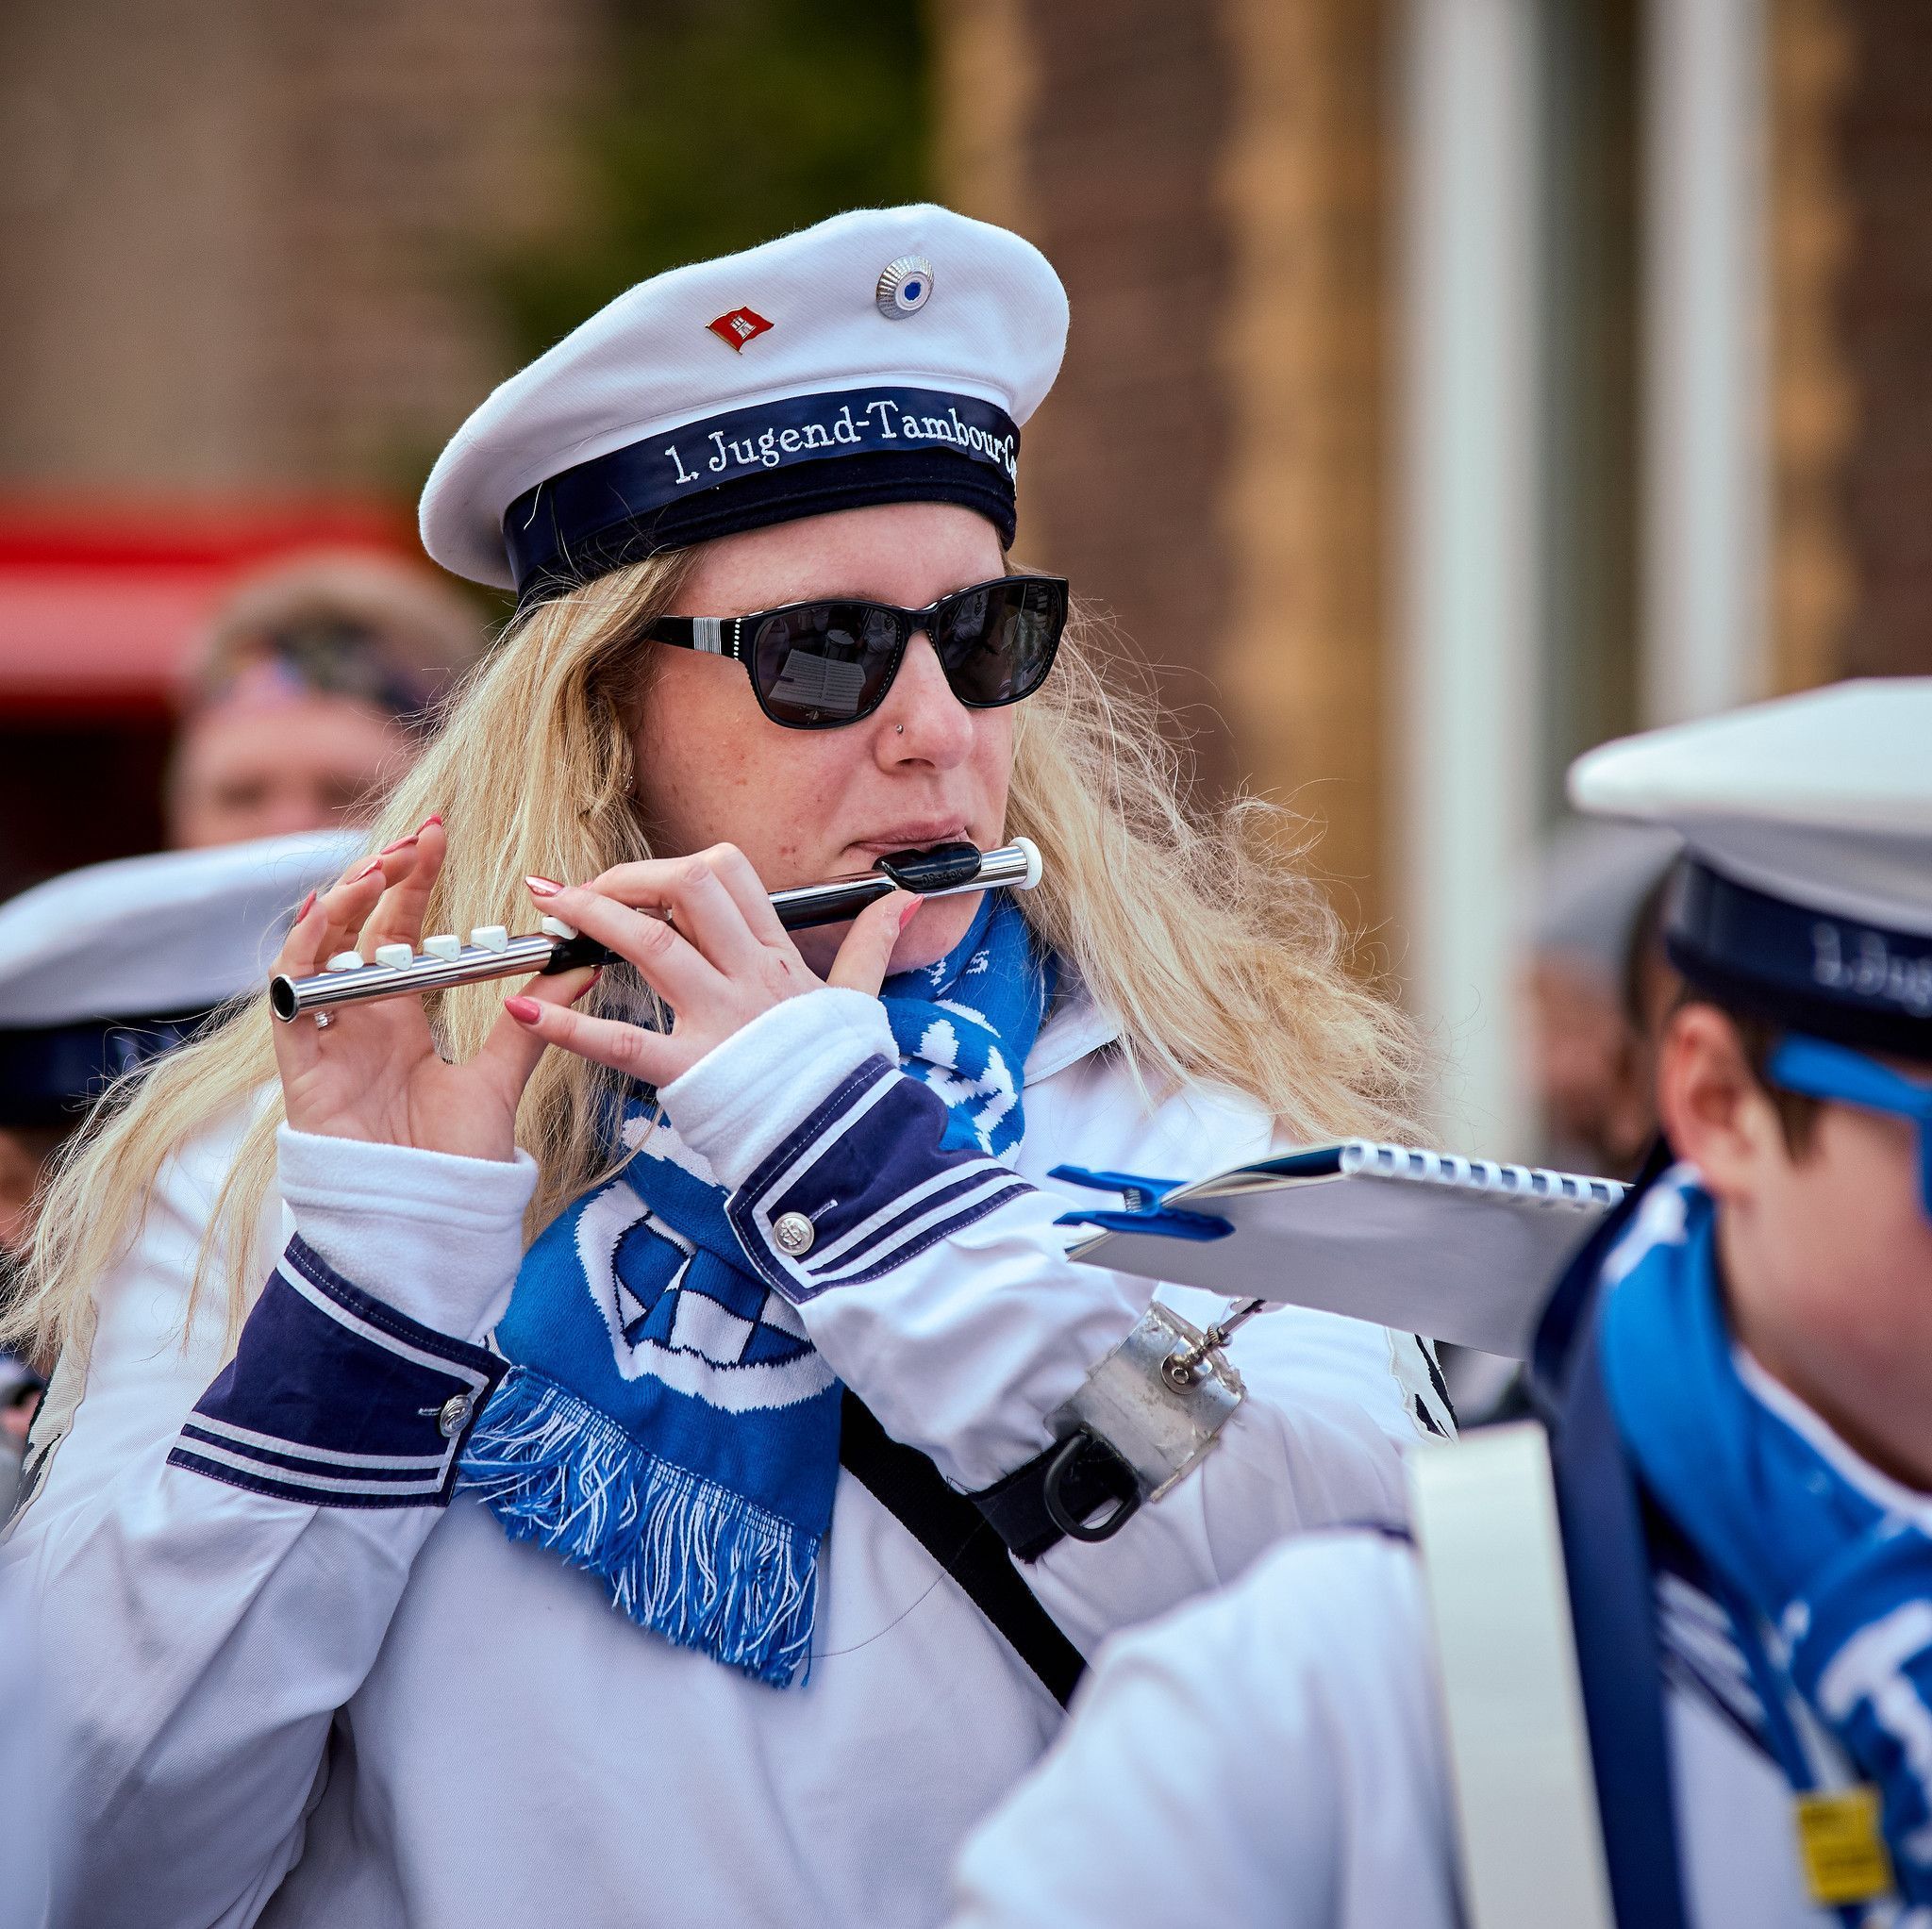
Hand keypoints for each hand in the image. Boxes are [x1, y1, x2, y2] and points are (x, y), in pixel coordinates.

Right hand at [270, 819, 596, 1159]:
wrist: (429, 1227)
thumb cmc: (456, 1166)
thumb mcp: (501, 1078)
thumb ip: (534, 1020)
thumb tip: (582, 963)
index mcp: (402, 1019)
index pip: (401, 932)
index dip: (412, 885)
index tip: (440, 835)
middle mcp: (359, 1021)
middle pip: (358, 931)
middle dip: (381, 878)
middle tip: (418, 837)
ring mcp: (327, 1042)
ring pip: (314, 953)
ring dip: (341, 904)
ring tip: (380, 869)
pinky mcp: (301, 1069)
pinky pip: (288, 1001)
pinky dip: (300, 958)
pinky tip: (320, 919)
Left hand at [502, 844, 919, 1086]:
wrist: (848, 1144)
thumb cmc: (844, 1075)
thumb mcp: (860, 999)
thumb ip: (871, 943)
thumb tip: (904, 900)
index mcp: (777, 958)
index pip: (728, 876)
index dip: (673, 866)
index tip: (637, 884)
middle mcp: (748, 978)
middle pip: (687, 889)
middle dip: (625, 878)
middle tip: (575, 890)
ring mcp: (720, 1020)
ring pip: (652, 945)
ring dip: (591, 920)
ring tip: (545, 913)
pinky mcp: (693, 1071)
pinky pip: (622, 1040)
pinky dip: (566, 1024)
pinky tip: (523, 1011)